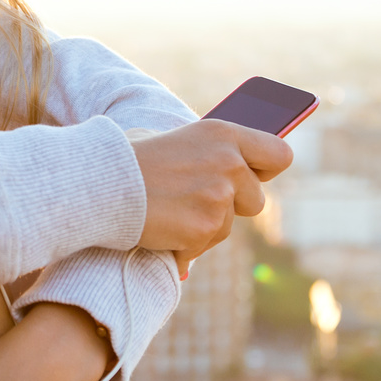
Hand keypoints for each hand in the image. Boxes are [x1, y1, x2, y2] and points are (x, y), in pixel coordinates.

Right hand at [131, 120, 292, 276]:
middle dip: (230, 208)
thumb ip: (208, 152)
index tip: (254, 177)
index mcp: (223, 134)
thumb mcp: (175, 140)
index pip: (279, 154)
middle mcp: (229, 162)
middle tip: (195, 201)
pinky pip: (202, 246)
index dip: (266, 171)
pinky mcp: (205, 227)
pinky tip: (160, 227)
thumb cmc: (130, 160)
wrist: (100, 183)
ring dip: (201, 227)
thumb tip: (230, 167)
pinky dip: (182, 246)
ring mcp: (219, 196)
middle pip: (255, 201)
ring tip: (167, 211)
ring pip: (226, 227)